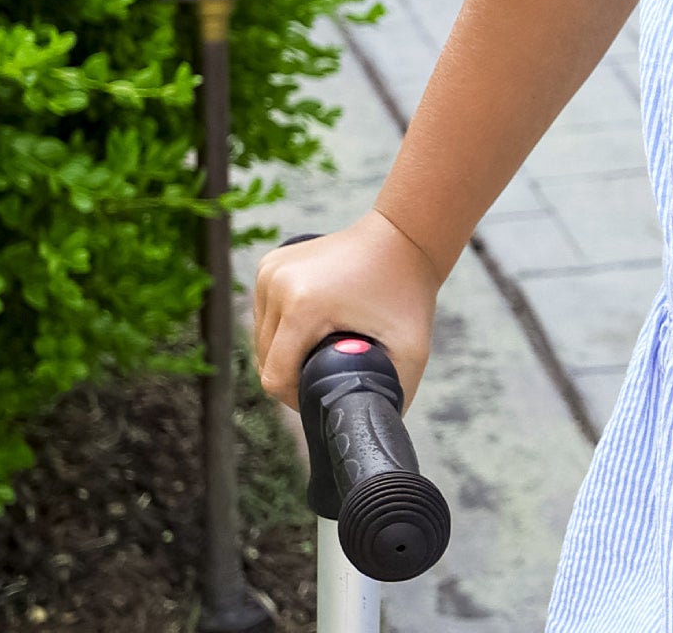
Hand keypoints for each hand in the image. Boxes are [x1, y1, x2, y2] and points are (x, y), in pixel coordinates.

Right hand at [251, 208, 441, 413]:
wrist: (405, 236)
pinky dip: (283, 329)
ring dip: (287, 351)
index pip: (276, 378)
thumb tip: (371, 435)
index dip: (298, 396)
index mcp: (303, 305)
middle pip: (265, 360)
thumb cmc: (409, 293)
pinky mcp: (269, 264)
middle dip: (294, 374)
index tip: (327, 390)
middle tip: (330, 369)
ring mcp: (270, 270)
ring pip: (261, 340)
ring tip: (324, 347)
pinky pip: (264, 316)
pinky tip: (311, 326)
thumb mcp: (411, 351)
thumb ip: (391, 398)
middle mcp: (277, 283)